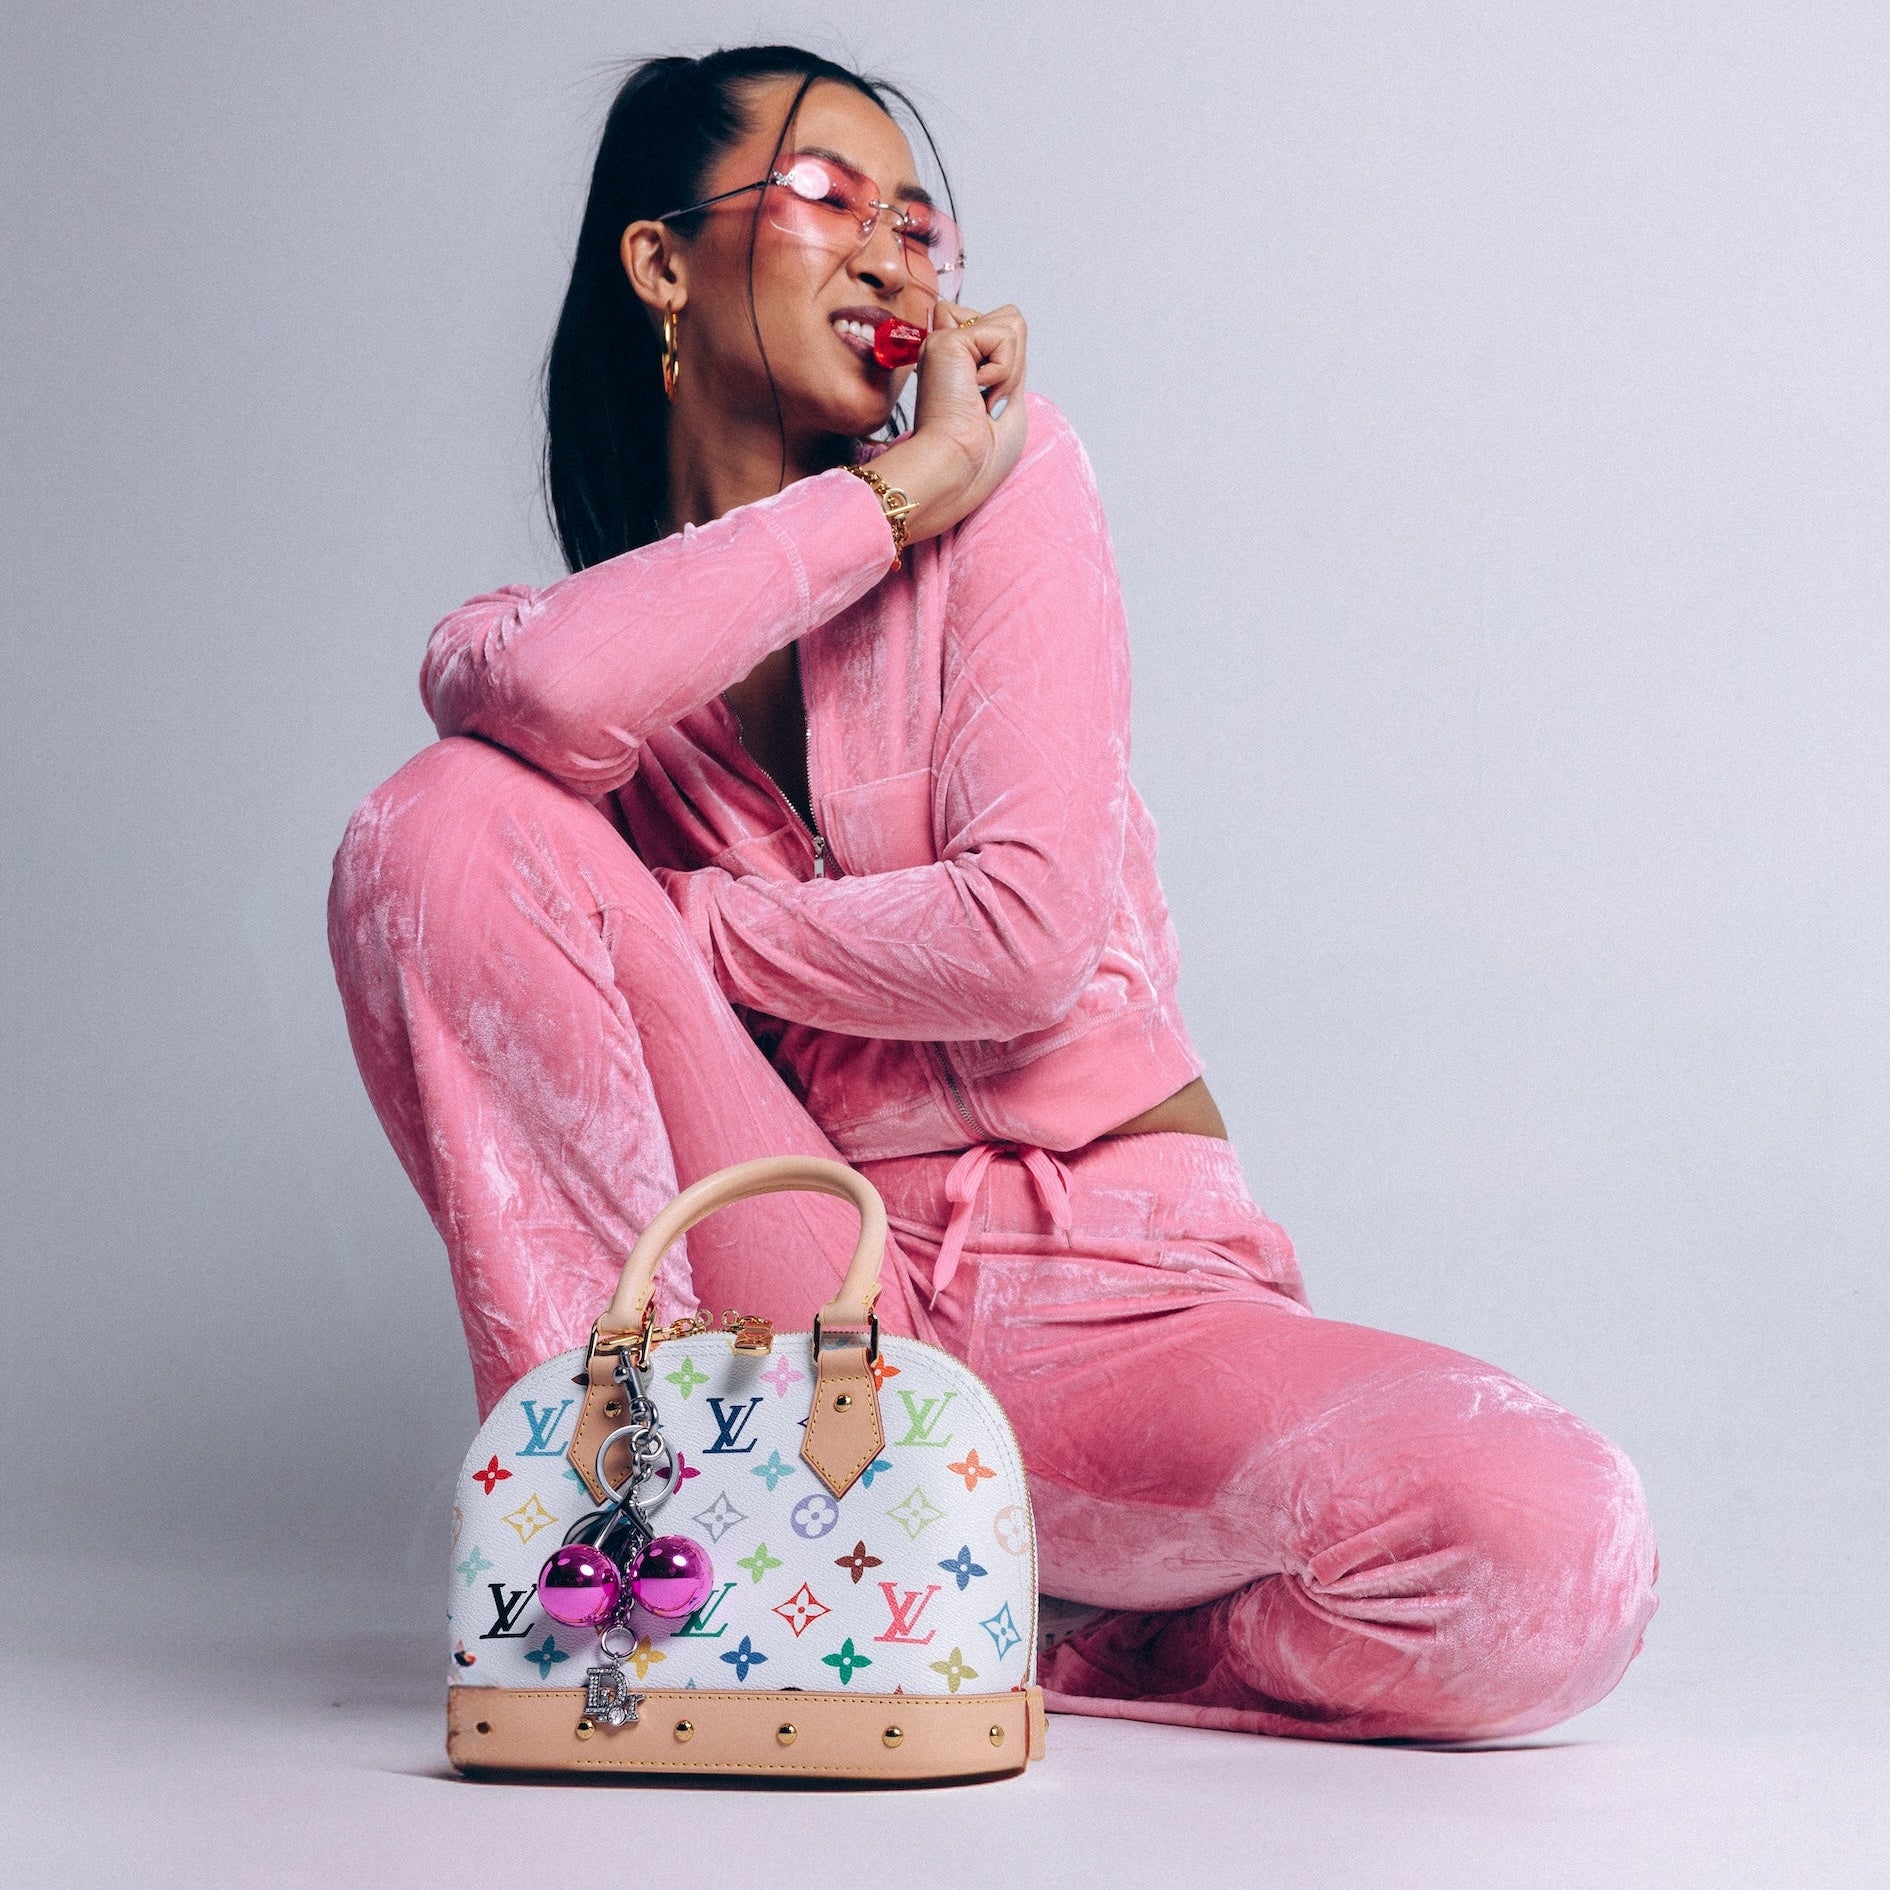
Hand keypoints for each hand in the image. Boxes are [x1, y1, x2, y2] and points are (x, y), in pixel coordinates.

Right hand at [868, 300, 1028, 543]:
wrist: (958, 471)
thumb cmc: (980, 456)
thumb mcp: (1009, 399)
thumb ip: (1009, 361)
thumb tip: (1014, 324)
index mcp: (958, 364)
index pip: (1003, 330)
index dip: (1012, 364)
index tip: (990, 404)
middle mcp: (947, 349)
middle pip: (1010, 318)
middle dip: (1015, 362)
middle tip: (989, 399)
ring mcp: (944, 342)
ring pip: (1011, 322)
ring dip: (1010, 368)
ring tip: (983, 398)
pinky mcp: (946, 341)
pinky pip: (1004, 335)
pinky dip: (1003, 370)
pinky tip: (977, 392)